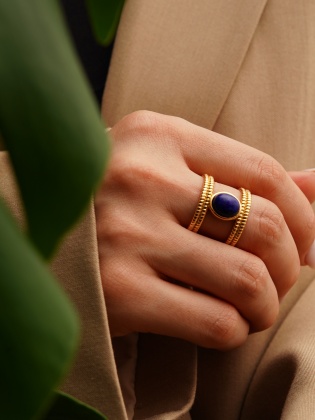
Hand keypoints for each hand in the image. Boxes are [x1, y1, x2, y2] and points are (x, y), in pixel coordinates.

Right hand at [95, 111, 314, 349]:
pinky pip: (215, 321)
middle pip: (264, 226)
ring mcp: (125, 234)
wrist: (43, 238)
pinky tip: (223, 321)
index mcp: (156, 135)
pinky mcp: (117, 291)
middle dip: (290, 263)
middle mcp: (139, 177)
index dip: (304, 214)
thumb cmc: (113, 202)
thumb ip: (241, 175)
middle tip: (279, 276)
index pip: (264, 172)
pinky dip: (235, 329)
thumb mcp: (168, 170)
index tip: (306, 242)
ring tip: (253, 304)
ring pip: (247, 279)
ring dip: (266, 302)